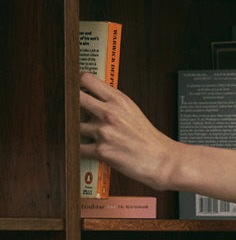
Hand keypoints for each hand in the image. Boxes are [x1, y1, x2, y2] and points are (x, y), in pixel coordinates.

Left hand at [80, 72, 235, 203]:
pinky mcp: (101, 150)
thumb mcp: (133, 110)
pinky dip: (78, 149)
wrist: (162, 160)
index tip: (71, 87)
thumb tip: (91, 96)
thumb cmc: (149, 138)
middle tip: (68, 110)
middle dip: (69, 105)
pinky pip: (78, 147)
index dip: (75, 83)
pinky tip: (84, 148)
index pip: (86, 80)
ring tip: (82, 134)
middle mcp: (109, 113)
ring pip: (73, 126)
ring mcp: (104, 132)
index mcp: (118, 100)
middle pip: (74, 99)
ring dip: (75, 131)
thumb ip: (112, 101)